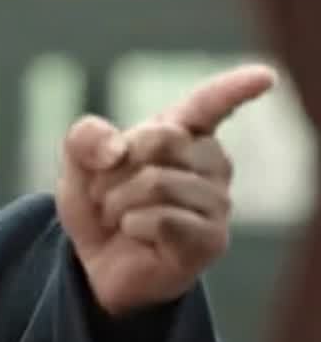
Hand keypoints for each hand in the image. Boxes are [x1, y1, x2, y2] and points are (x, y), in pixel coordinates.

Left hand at [55, 63, 276, 316]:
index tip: (264, 77)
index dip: (234, 89)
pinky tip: (135, 234)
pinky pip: (161, 218)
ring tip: (118, 216)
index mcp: (182, 135)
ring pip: (157, 182)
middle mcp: (209, 163)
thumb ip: (85, 139)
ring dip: (116, 200)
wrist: (96, 265)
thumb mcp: (78, 166)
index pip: (210, 104)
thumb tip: (118, 147)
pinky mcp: (211, 239)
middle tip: (106, 192)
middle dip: (115, 166)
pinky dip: (131, 224)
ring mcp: (216, 202)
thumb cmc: (98, 207)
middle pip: (160, 139)